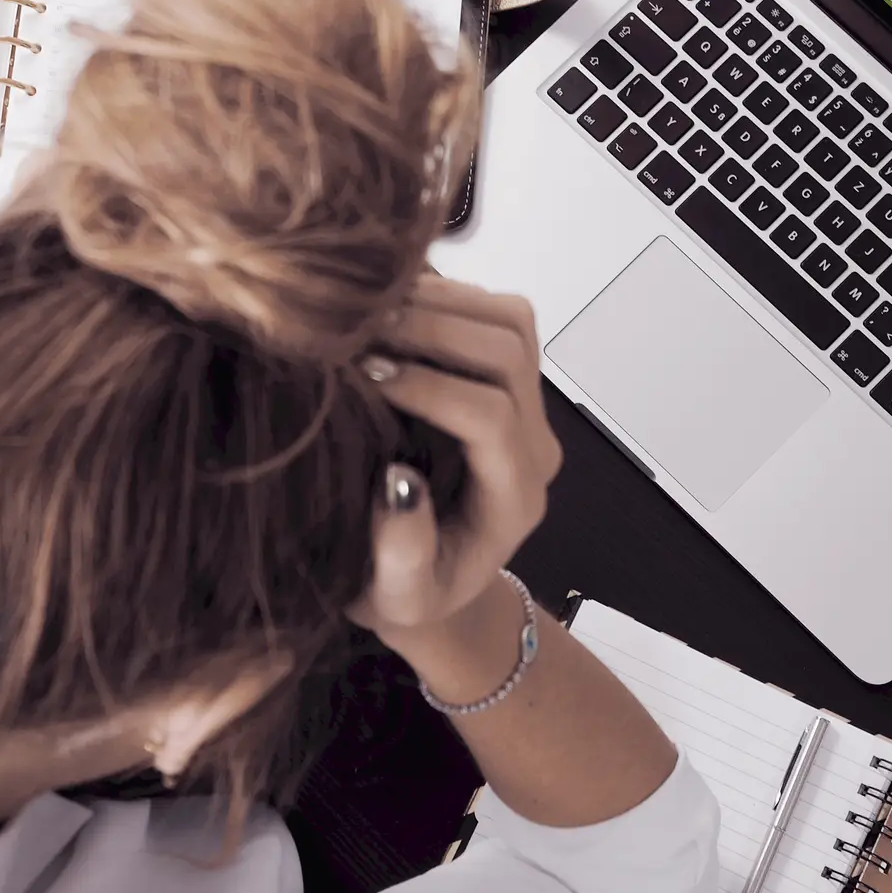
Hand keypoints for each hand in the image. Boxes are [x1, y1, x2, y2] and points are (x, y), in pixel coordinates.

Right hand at [348, 277, 562, 663]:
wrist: (430, 579)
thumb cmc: (406, 593)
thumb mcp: (396, 596)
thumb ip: (402, 553)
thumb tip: (399, 482)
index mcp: (514, 498)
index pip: (491, 417)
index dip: (430, 388)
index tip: (365, 377)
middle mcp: (533, 445)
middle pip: (509, 354)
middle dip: (433, 329)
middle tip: (358, 330)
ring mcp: (527, 406)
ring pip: (510, 321)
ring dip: (440, 303)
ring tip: (368, 313)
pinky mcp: (507, 378)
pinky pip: (494, 314)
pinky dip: (443, 295)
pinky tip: (385, 308)